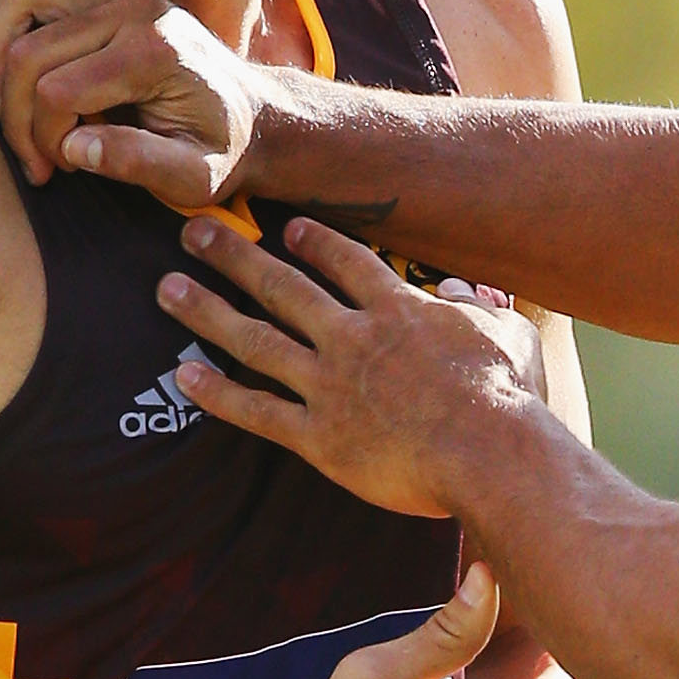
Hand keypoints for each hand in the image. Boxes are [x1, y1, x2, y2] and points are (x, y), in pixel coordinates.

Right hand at [0, 0, 264, 199]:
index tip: (61, 166)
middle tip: (31, 152)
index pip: (57, 91)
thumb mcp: (196, 176)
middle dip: (12, 112)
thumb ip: (140, 164)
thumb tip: (75, 149)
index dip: (43, 139)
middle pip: (26, 49)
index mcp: (156, 52)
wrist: (248, 110)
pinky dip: (0, 11)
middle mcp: (134, 5)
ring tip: (4, 105)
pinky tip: (4, 58)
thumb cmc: (218, 146)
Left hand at [161, 214, 542, 519]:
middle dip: (234, 255)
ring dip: (208, 311)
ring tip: (168, 287)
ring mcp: (330, 386)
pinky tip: (183, 375)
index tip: (282, 225)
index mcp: (398, 311)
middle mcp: (353, 338)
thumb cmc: (510, 397)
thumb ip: (479, 310)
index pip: (346, 262)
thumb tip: (463, 293)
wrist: (491, 453)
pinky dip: (218, 393)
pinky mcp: (319, 437)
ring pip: (256, 339)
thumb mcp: (510, 335)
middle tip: (192, 230)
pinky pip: (257, 410)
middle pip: (283, 286)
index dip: (312, 240)